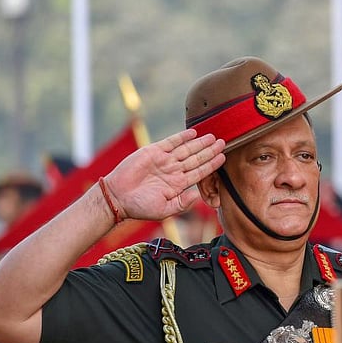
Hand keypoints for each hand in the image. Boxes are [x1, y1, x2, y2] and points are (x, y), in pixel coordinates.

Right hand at [103, 130, 225, 221]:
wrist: (117, 198)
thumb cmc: (140, 207)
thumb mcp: (165, 210)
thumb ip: (182, 203)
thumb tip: (198, 195)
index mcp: (178, 184)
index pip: (200, 172)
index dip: (212, 165)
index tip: (223, 158)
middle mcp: (174, 171)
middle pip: (196, 158)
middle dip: (210, 151)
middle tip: (224, 142)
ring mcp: (164, 160)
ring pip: (186, 149)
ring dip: (200, 143)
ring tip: (212, 137)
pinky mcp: (153, 152)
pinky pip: (170, 143)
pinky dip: (181, 137)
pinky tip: (193, 133)